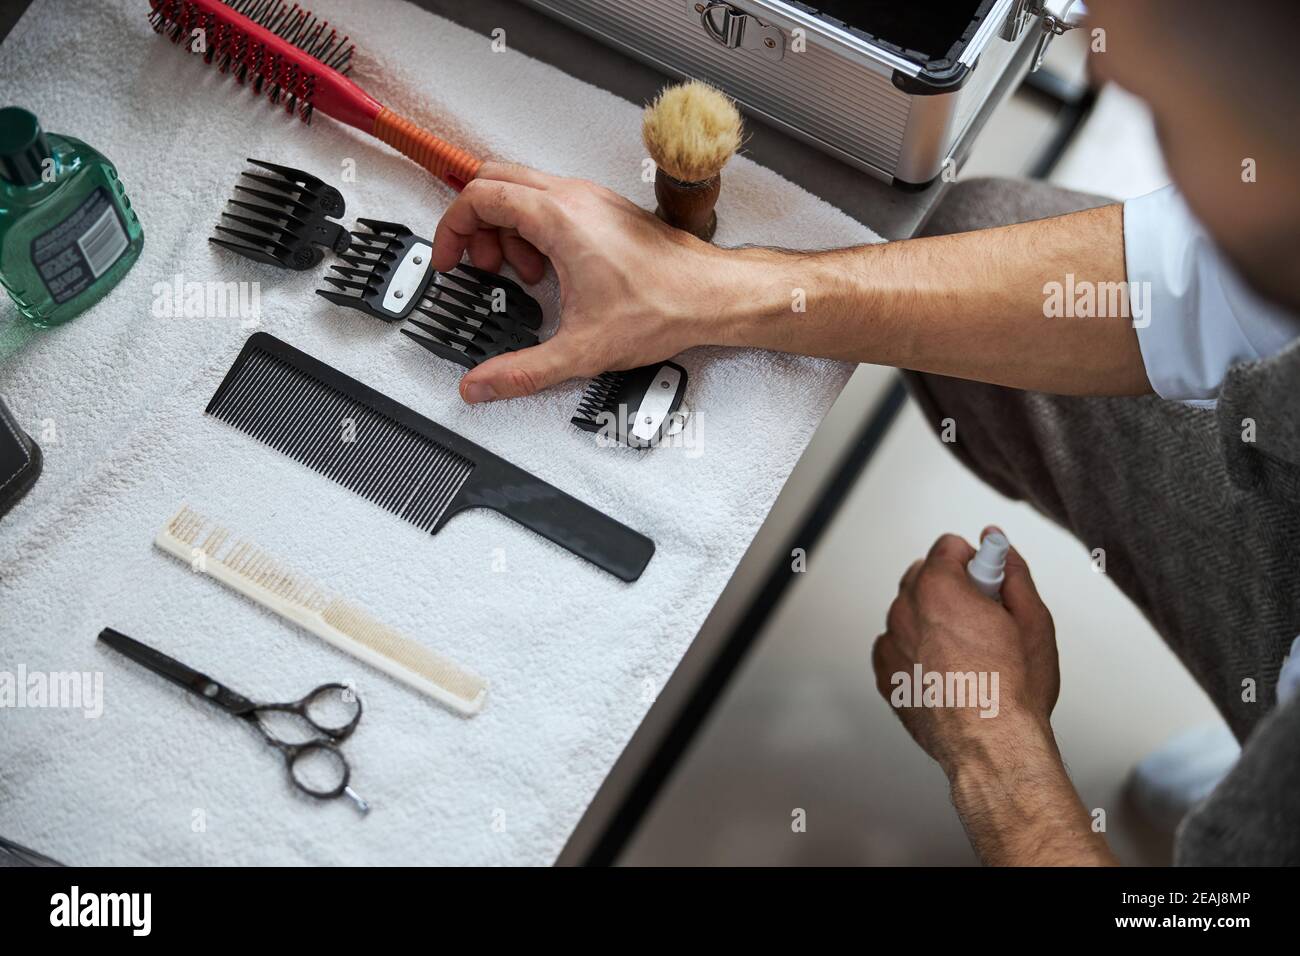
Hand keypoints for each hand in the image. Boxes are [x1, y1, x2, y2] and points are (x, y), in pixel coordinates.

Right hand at [433, 162, 762, 402]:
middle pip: (495, 182)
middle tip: (481, 266)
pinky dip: (536, 230)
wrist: (711, 297)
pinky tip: (552, 273)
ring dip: (508, 230)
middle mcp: (574, 197)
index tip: (451, 260)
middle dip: (477, 226)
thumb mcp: (580, 350)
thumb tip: (481, 385)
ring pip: (524, 191)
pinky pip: (551, 203)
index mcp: (559, 218)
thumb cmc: (663, 306)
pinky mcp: (604, 209)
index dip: (452, 228)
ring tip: (524, 276)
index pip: (479, 196)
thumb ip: (521, 371)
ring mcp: (591, 199)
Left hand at [871, 528, 1060, 777]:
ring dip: (932, 621)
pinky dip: (915, 651)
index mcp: (938, 589)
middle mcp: (905, 611)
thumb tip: (997, 544)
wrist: (992, 747)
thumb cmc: (1012, 692)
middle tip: (983, 620)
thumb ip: (1012, 571)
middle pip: (923, 575)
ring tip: (967, 654)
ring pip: (909, 612)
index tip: (989, 584)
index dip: (976, 562)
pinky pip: (896, 645)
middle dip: (952, 588)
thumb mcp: (1033, 620)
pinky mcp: (885, 674)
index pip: (948, 546)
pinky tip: (945, 672)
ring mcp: (891, 643)